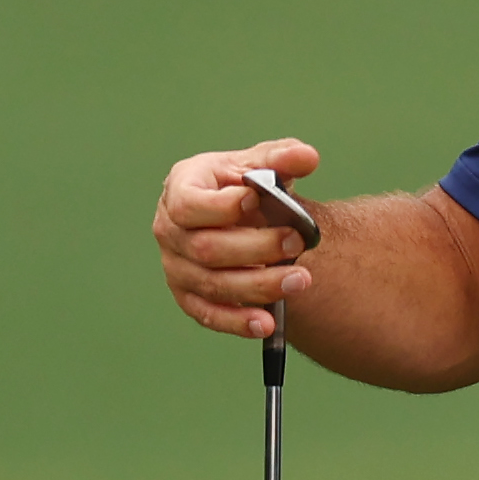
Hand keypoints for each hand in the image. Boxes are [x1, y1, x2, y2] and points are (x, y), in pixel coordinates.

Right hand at [153, 140, 325, 339]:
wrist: (240, 218)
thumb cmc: (243, 186)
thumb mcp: (258, 165)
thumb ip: (281, 158)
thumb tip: (307, 157)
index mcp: (180, 190)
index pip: (189, 205)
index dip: (221, 207)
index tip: (257, 200)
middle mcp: (170, 231)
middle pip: (206, 249)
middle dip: (255, 248)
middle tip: (297, 242)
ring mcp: (177, 268)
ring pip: (213, 284)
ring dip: (259, 286)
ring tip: (300, 279)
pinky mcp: (190, 298)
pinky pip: (210, 315)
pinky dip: (238, 322)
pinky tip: (267, 322)